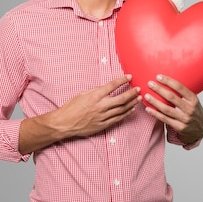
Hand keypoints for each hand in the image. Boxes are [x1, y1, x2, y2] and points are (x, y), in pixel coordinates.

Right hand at [20, 75, 141, 152]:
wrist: (64, 123)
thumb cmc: (71, 107)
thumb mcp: (82, 94)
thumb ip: (96, 91)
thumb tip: (107, 88)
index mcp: (95, 96)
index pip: (112, 86)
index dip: (122, 80)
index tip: (129, 76)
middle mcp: (100, 106)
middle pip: (121, 99)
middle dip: (132, 93)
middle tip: (139, 89)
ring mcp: (102, 116)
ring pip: (121, 109)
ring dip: (131, 103)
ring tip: (138, 98)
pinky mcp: (103, 125)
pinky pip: (117, 119)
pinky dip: (126, 114)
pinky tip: (131, 110)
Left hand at [144, 75, 202, 144]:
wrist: (201, 128)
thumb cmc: (194, 111)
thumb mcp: (193, 100)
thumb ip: (183, 93)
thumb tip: (167, 81)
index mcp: (193, 99)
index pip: (180, 87)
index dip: (168, 81)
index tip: (158, 77)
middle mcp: (190, 109)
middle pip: (171, 97)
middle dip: (159, 89)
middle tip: (150, 84)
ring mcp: (184, 119)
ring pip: (166, 109)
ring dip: (155, 102)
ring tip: (146, 96)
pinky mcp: (179, 127)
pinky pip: (165, 119)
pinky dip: (155, 113)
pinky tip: (148, 109)